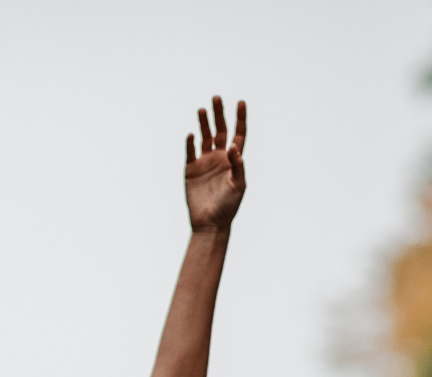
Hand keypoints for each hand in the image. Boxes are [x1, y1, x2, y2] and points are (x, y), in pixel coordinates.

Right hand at [184, 96, 246, 231]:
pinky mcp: (191, 170)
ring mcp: (204, 162)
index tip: (241, 102)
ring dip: (203, 123)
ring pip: (204, 136)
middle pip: (220, 130)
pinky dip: (190, 142)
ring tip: (202, 109)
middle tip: (216, 98)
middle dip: (219, 114)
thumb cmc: (228, 206)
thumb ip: (238, 165)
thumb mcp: (238, 185)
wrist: (210, 223)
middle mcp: (219, 157)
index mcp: (233, 160)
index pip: (238, 134)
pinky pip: (190, 152)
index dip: (240, 118)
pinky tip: (191, 134)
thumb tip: (233, 146)